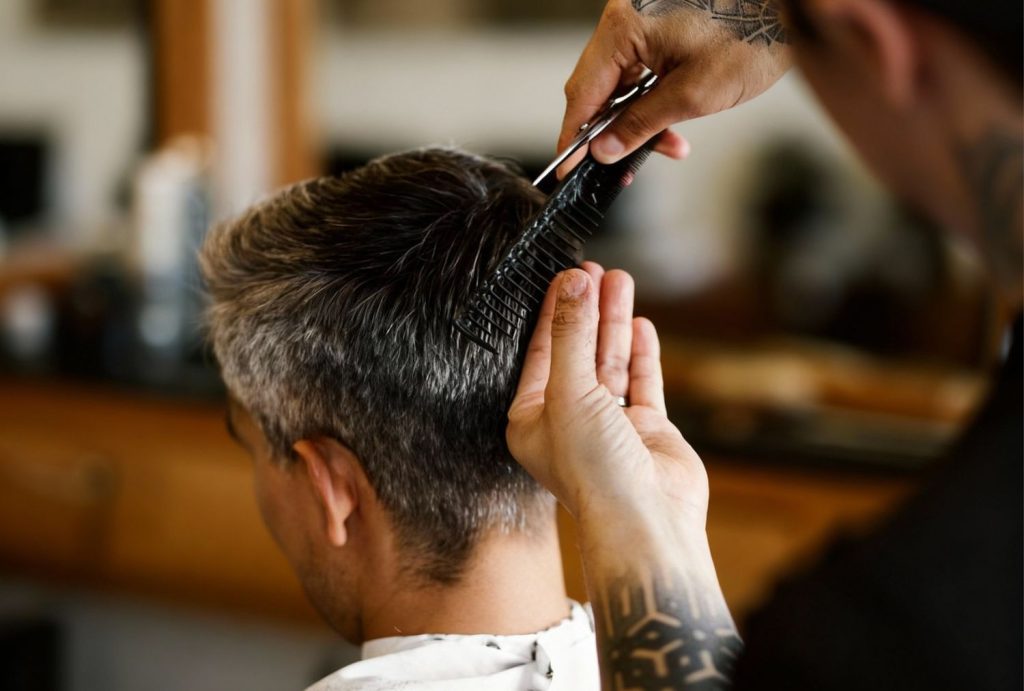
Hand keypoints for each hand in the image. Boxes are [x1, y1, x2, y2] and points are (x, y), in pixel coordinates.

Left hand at [506, 263, 708, 529]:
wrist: (646, 521)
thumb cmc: (593, 469)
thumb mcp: (570, 392)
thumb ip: (573, 335)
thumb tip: (575, 283)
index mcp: (532, 419)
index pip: (541, 353)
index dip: (554, 312)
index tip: (566, 274)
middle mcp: (568, 421)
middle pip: (576, 351)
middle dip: (586, 310)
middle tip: (595, 269)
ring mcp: (608, 426)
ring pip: (610, 362)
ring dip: (615, 323)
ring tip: (621, 281)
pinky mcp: (645, 431)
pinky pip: (641, 383)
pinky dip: (641, 354)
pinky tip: (641, 325)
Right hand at [558, 0, 791, 171]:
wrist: (793, 7)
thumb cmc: (753, 34)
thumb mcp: (694, 94)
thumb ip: (641, 124)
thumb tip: (605, 150)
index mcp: (625, 26)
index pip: (582, 91)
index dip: (574, 136)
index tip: (568, 167)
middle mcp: (627, 18)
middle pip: (598, 87)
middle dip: (611, 132)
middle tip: (621, 167)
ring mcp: (643, 20)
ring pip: (621, 83)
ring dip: (637, 120)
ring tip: (668, 146)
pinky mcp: (660, 25)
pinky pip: (640, 70)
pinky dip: (651, 99)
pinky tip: (671, 126)